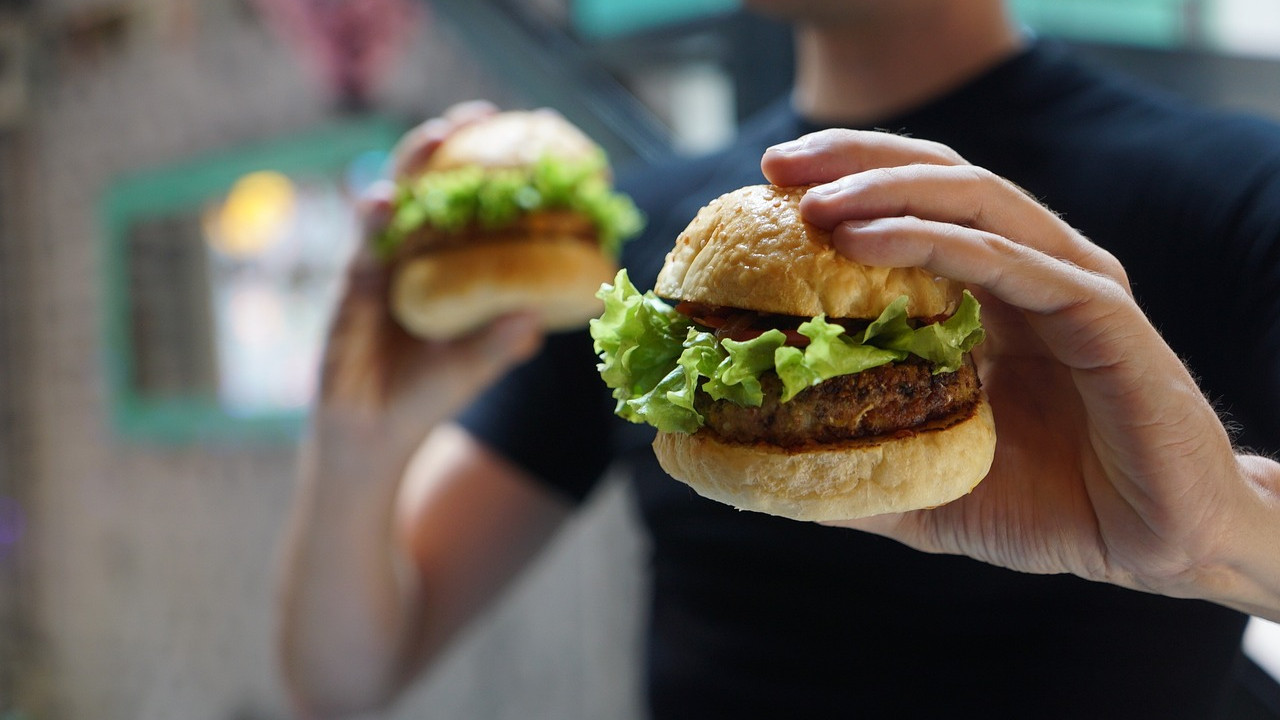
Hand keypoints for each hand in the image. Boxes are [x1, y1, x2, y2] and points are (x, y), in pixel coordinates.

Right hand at [316, 100, 541, 453]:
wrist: (373, 437)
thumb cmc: (427, 396)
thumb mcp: (474, 369)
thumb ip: (500, 344)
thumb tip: (539, 317)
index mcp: (446, 268)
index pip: (465, 207)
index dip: (485, 170)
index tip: (517, 135)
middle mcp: (412, 258)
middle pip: (426, 188)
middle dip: (445, 147)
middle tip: (475, 114)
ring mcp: (379, 269)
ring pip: (392, 204)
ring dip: (411, 167)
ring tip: (436, 138)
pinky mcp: (351, 291)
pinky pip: (362, 248)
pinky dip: (371, 223)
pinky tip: (381, 202)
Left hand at [761, 130, 1277, 612]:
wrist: (1157, 545)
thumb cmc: (1047, 508)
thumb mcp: (927, 485)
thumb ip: (856, 465)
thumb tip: (764, 464)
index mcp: (992, 292)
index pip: (915, 205)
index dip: (845, 182)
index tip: (764, 186)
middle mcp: (1031, 269)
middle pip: (940, 177)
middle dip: (855, 160)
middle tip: (775, 165)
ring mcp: (1069, 283)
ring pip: (974, 200)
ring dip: (886, 191)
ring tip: (813, 203)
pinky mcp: (1101, 313)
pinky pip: (1010, 261)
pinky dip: (935, 242)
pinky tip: (865, 241)